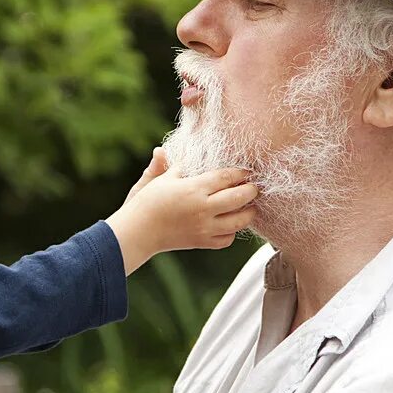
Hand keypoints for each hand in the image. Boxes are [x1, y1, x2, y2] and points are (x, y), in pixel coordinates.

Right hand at [106, 151, 257, 273]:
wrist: (139, 232)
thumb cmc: (146, 202)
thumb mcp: (156, 180)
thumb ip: (164, 164)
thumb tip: (161, 150)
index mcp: (194, 189)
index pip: (226, 178)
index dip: (240, 173)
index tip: (246, 170)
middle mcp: (203, 208)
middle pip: (239, 198)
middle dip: (251, 191)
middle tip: (254, 187)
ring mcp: (205, 227)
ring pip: (239, 222)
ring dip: (248, 213)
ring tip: (248, 206)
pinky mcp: (202, 242)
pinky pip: (226, 239)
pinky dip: (232, 231)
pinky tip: (228, 223)